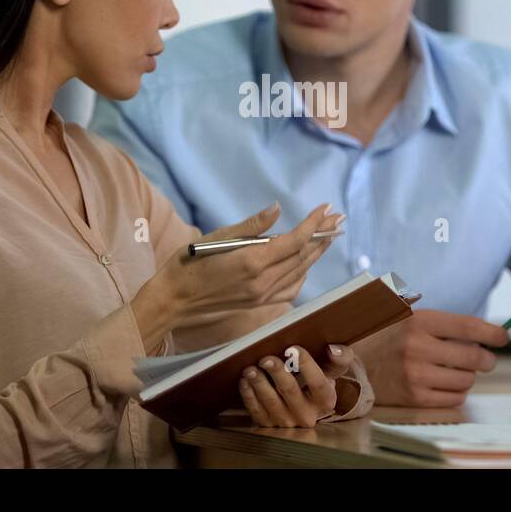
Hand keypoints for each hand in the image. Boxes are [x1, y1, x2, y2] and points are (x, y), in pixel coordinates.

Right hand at [150, 202, 342, 322]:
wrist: (173, 300)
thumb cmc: (188, 264)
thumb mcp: (216, 237)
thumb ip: (251, 226)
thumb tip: (277, 209)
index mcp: (252, 262)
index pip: (294, 241)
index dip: (313, 223)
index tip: (326, 207)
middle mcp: (262, 282)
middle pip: (302, 257)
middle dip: (322, 236)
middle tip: (338, 218)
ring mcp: (262, 295)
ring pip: (300, 273)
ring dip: (317, 254)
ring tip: (329, 236)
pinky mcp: (258, 304)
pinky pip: (290, 288)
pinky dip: (303, 273)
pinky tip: (306, 263)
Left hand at [236, 344, 356, 426]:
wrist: (307, 401)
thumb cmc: (319, 379)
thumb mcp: (333, 369)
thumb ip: (341, 357)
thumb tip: (334, 349)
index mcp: (325, 400)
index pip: (318, 384)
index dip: (306, 366)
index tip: (293, 349)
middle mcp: (307, 415)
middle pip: (290, 392)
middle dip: (277, 373)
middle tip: (266, 358)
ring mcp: (286, 421)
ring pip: (270, 402)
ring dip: (259, 383)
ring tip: (250, 368)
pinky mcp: (269, 424)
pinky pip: (256, 411)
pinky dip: (249, 395)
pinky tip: (245, 380)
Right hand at [351, 309, 507, 406]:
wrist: (355, 364)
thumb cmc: (389, 338)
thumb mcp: (409, 317)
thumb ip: (444, 322)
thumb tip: (486, 332)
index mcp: (419, 321)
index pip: (468, 326)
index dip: (492, 332)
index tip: (503, 336)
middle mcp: (417, 347)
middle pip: (473, 356)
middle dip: (487, 358)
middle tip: (486, 359)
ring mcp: (416, 375)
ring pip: (467, 380)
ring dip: (469, 376)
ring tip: (458, 371)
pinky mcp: (415, 398)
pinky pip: (454, 398)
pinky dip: (458, 392)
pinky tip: (447, 384)